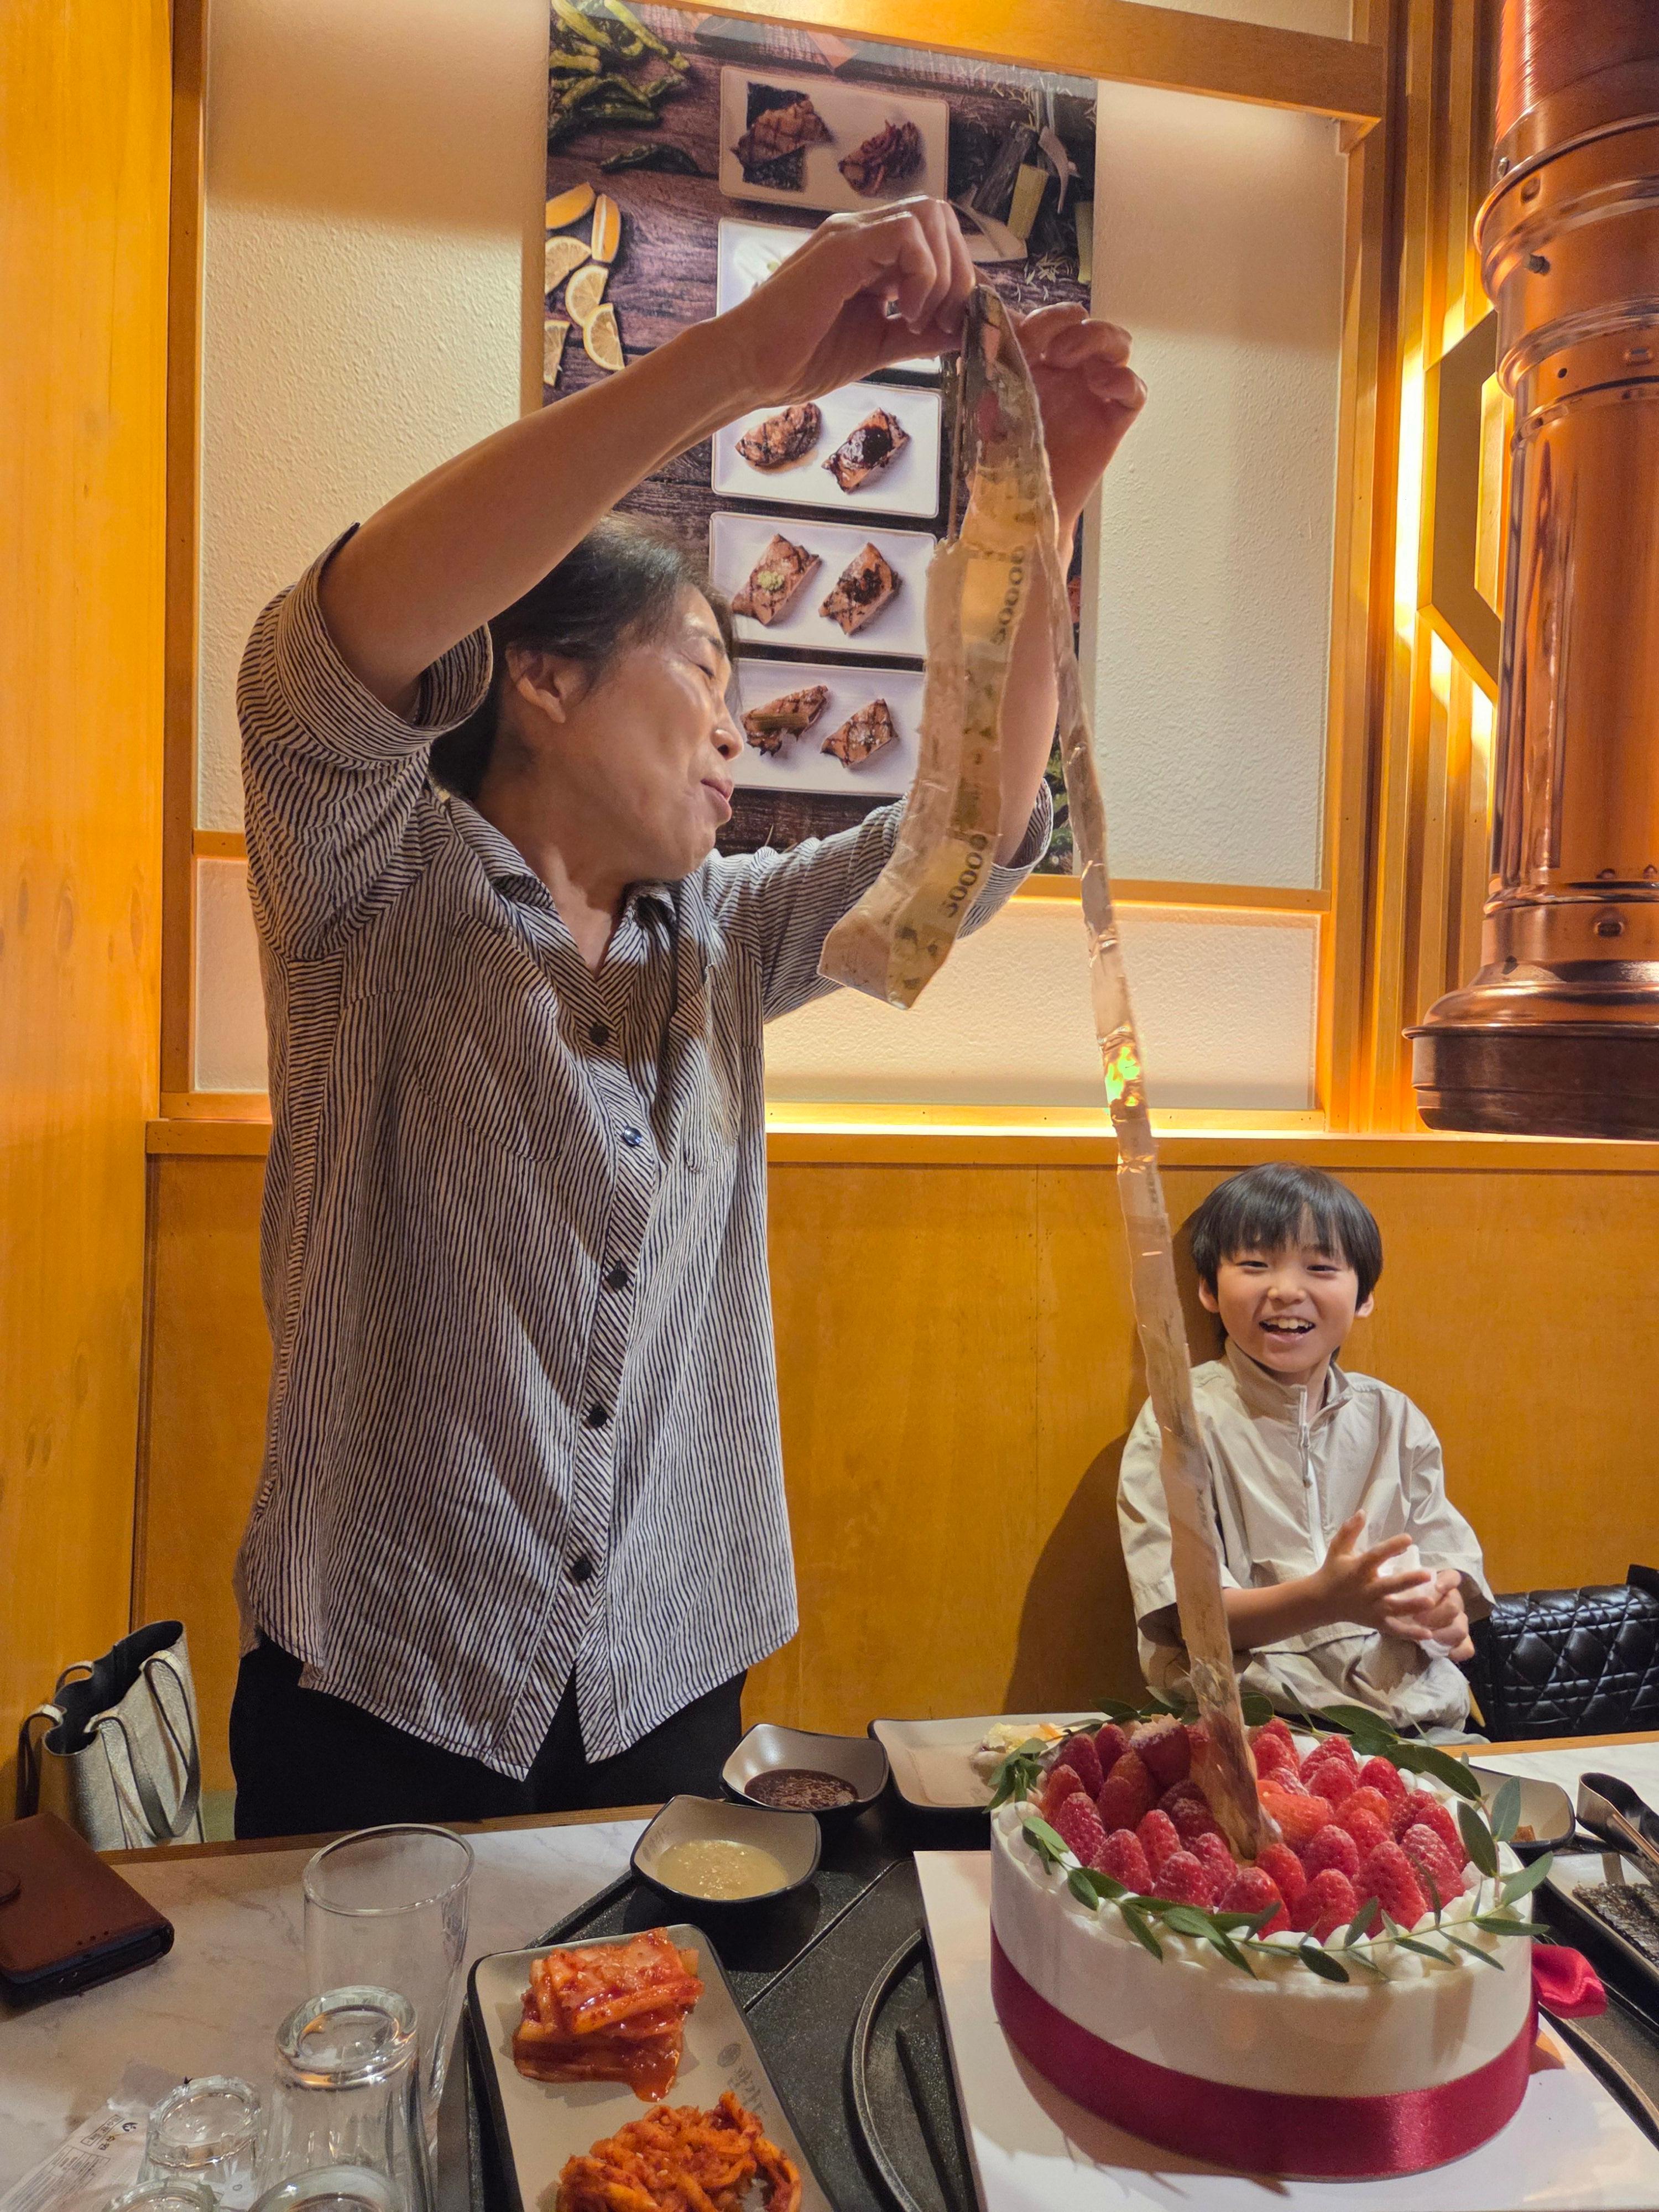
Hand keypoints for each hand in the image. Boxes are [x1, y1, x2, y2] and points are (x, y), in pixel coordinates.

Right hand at [720, 197, 975, 409]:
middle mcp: (865, 234)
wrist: (751, 367)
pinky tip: (907, 314)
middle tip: (945, 323)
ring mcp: (852, 234)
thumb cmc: (803, 359)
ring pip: (930, 216)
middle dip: (959, 272)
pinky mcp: (843, 245)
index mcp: (873, 254)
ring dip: (943, 271)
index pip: (936, 238)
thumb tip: (966, 330)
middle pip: (940, 218)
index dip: (960, 278)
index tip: (954, 327)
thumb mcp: (880, 346)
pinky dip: (923, 275)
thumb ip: (922, 336)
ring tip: (922, 319)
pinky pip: (907, 234)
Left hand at [1013, 303, 1145, 528]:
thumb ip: (992, 364)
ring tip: (1069, 359)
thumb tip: (991, 321)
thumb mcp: (988, 405)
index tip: (1024, 333)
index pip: (1053, 321)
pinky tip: (1100, 386)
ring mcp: (1095, 393)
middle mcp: (1072, 371)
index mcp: (1041, 361)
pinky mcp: (1114, 419)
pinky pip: (1135, 390)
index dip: (1043, 318)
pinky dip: (1124, 381)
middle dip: (1070, 325)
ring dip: (1097, 340)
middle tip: (1050, 349)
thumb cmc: (1003, 457)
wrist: (1021, 507)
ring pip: (1117, 345)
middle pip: (1088, 324)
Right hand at [1315, 1513, 1432, 1633]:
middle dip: (1408, 1580)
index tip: (1408, 1538)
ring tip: (1431, 1602)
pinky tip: (1428, 1634)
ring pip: (1394, 1609)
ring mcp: (1371, 1609)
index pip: (1375, 1557)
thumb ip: (1349, 1531)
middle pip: (1389, 1586)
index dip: (1391, 1547)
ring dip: (1412, 1606)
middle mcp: (1366, 1590)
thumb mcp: (1337, 1549)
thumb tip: (1363, 1512)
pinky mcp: (1375, 1623)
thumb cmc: (1333, 1571)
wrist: (1321, 1601)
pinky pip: (1394, 1630)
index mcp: (1357, 1570)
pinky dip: (1410, 1633)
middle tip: (1428, 1574)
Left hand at [1386, 1567, 1472, 1659]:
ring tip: (1427, 1637)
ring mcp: (1458, 1621)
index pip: (1452, 1578)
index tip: (1436, 1587)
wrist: (1401, 1622)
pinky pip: (1467, 1648)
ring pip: (1460, 1628)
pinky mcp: (1460, 1640)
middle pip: (1454, 1606)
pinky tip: (1445, 1652)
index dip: (1447, 1582)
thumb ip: (1400, 1586)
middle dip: (1436, 1614)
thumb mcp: (1399, 1592)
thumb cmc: (1401, 1602)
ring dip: (1443, 1634)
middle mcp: (1453, 1601)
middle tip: (1417, 1619)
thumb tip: (1392, 1581)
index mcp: (1441, 1585)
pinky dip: (1457, 1651)